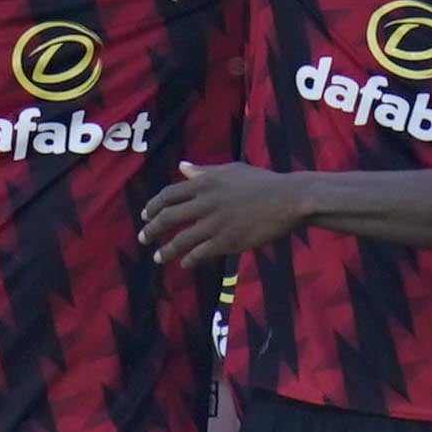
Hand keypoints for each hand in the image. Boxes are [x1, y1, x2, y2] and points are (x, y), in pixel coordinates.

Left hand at [139, 161, 307, 265]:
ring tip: (158, 257)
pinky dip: (189, 260)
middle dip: (151, 229)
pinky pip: (201, 253)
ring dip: (166, 250)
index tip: (145, 215)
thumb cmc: (262, 182)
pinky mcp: (228, 241)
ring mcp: (216, 223)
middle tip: (143, 238)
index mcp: (205, 182)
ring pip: (181, 240)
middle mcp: (206, 202)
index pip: (168, 195)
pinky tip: (185, 264)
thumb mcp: (231, 170)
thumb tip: (182, 167)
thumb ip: (204, 171)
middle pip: (168, 217)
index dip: (153, 206)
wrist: (288, 200)